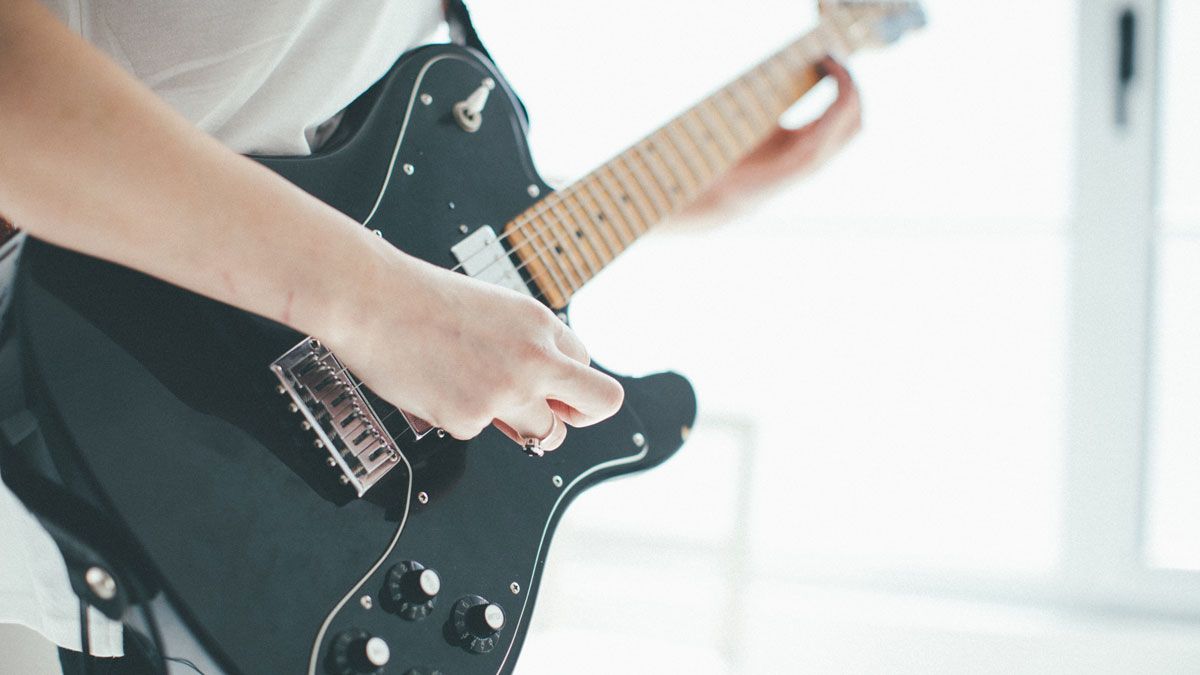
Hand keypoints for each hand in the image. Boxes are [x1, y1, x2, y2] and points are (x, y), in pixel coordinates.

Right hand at [322, 244, 623, 451]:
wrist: (372, 300)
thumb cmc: (422, 299)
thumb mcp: (496, 308)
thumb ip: (527, 343)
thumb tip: (546, 384)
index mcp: (541, 324)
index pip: (586, 368)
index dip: (569, 384)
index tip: (553, 391)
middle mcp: (534, 358)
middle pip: (600, 402)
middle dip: (581, 416)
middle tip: (555, 416)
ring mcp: (506, 392)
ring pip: (545, 435)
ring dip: (522, 428)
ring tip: (477, 394)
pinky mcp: (471, 420)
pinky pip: (479, 432)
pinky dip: (459, 416)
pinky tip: (436, 386)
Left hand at [685, 56, 861, 218]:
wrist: (721, 193)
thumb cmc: (739, 157)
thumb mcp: (766, 123)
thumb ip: (783, 101)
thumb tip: (790, 66)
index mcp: (813, 144)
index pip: (848, 113)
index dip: (846, 82)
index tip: (828, 56)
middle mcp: (819, 154)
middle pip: (857, 117)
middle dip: (852, 83)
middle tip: (832, 56)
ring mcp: (813, 162)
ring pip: (853, 124)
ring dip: (847, 90)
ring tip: (830, 65)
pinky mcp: (799, 166)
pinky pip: (830, 133)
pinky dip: (833, 106)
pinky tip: (819, 90)